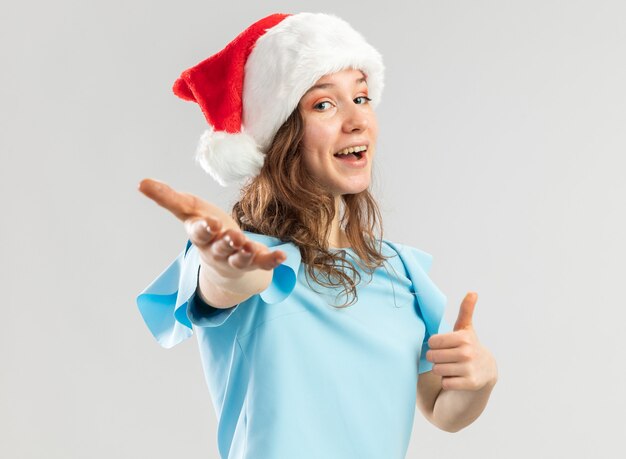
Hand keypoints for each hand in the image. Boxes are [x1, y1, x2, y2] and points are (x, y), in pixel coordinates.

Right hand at [138, 178, 285, 277]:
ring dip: (244, 253)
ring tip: (248, 246)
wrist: (226, 263)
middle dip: (225, 242)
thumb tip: (141, 182)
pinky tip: (283, 256)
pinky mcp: (255, 263)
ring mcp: (236, 259)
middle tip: (232, 236)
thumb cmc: (208, 231)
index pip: (199, 233)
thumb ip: (169, 199)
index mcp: (201, 236)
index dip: (203, 229)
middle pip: (220, 247)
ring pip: (239, 258)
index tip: (209, 223)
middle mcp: (217, 250)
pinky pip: (263, 263)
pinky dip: (272, 261)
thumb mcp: (190, 212)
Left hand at [425, 292, 497, 390]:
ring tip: (451, 366)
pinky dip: (447, 381)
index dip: (434, 344)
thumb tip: (473, 292)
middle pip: (432, 356)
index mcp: (463, 338)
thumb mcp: (466, 328)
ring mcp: (468, 369)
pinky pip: (445, 383)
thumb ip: (466, 310)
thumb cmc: (469, 346)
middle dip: (435, 358)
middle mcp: (466, 353)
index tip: (442, 345)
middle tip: (445, 357)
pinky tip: (456, 376)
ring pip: (437, 370)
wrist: (486, 370)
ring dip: (441, 369)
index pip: (432, 341)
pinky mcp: (469, 383)